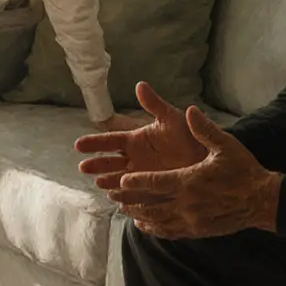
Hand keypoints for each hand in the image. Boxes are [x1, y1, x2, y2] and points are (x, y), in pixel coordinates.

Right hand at [76, 82, 207, 191]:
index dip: (94, 143)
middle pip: (109, 162)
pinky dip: (124, 197)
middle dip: (96, 165)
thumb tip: (140, 84)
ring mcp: (140, 176)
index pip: (110, 141)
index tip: (78, 145)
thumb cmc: (190, 136)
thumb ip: (155, 104)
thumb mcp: (172, 118)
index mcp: (135, 140)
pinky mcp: (149, 190)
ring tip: (99, 184)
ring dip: (108, 182)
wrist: (208, 158)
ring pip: (118, 180)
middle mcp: (133, 159)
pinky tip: (117, 200)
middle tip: (84, 168)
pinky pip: (132, 195)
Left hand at [113, 105, 280, 239]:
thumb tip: (190, 111)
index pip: (156, 182)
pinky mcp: (198, 231)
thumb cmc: (243, 170)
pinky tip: (146, 226)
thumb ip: (204, 129)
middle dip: (131, 200)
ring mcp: (192, 221)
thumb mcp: (225, 145)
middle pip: (151, 205)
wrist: (262, 201)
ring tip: (125, 210)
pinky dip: (155, 230)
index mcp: (190, 182)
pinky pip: (171, 232)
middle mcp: (187, 204)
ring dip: (140, 216)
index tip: (121, 179)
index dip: (136, 181)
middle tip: (114, 196)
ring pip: (158, 221)